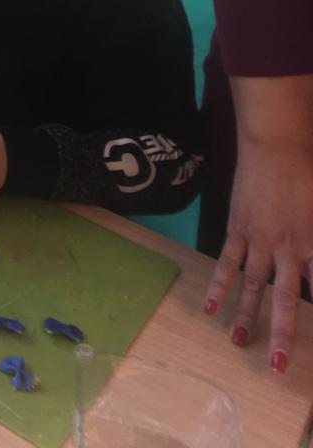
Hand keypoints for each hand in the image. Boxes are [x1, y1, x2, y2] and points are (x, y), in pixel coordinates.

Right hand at [204, 136, 312, 373]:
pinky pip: (227, 262)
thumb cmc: (310, 177)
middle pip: (285, 299)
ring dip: (246, 315)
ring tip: (239, 343)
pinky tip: (210, 306)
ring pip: (253, 286)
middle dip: (282, 333)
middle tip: (276, 364)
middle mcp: (289, 249)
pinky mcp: (238, 230)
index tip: (311, 347)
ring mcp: (260, 241)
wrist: (277, 149)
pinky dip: (219, 285)